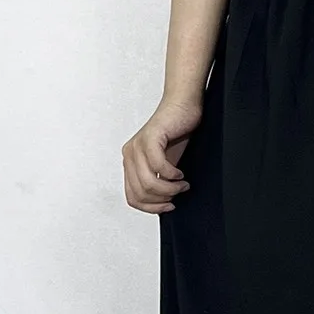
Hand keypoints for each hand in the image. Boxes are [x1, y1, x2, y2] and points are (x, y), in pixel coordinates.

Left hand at [123, 96, 200, 214]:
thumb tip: (163, 204)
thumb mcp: (166, 163)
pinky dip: (172, 175)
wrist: (183, 105)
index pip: (132, 197)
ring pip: (148, 183)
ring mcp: (137, 146)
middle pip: (140, 193)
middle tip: (179, 192)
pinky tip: (180, 173)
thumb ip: (158, 181)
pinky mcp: (150, 138)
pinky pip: (158, 166)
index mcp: (130, 163)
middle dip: (162, 199)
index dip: (151, 208)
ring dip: (169, 189)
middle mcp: (129, 155)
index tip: (168, 206)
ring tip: (182, 184)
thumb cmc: (177, 132)